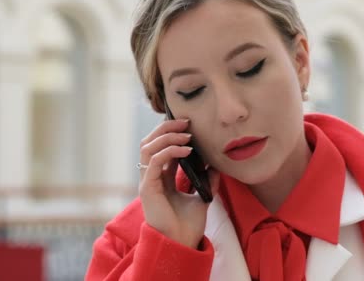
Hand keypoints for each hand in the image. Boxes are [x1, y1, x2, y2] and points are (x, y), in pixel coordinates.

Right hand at [138, 119, 219, 247]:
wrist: (183, 242)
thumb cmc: (188, 223)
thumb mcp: (201, 195)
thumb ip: (206, 178)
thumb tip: (216, 163)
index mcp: (161, 177)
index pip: (160, 147)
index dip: (172, 133)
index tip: (190, 125)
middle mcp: (151, 177)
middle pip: (149, 142)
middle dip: (166, 128)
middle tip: (186, 122)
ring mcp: (147, 181)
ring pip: (147, 147)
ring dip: (167, 136)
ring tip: (187, 135)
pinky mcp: (147, 188)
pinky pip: (154, 161)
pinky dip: (170, 151)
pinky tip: (187, 151)